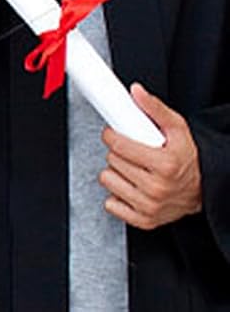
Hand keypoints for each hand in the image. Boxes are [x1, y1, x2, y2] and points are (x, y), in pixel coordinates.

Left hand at [99, 85, 202, 229]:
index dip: (112, 135)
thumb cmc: (188, 158)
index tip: (115, 134)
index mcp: (164, 165)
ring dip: (116, 172)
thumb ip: (154, 108)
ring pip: (108, 180)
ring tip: (131, 168)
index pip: (118, 145)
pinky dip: (117, 195)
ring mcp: (150, 206)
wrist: (203, 188)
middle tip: (130, 152)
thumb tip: (136, 92)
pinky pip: (112, 205)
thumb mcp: (177, 128)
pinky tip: (130, 186)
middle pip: (112, 161)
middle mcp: (157, 188)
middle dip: (118, 152)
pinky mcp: (145, 220)